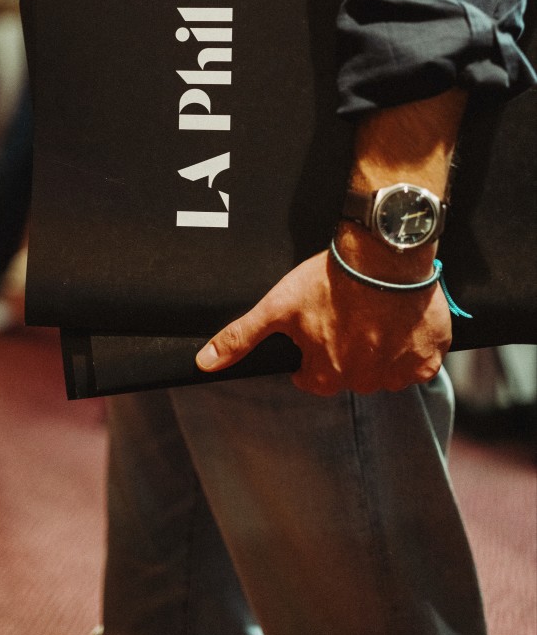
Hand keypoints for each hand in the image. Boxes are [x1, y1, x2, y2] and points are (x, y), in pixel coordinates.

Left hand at [195, 247, 451, 395]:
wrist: (383, 253)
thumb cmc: (328, 279)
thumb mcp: (276, 307)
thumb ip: (240, 338)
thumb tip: (203, 364)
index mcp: (327, 375)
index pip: (313, 378)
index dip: (313, 352)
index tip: (319, 327)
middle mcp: (365, 381)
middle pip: (350, 375)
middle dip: (346, 351)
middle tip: (346, 315)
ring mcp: (401, 371)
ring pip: (385, 372)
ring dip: (380, 352)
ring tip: (373, 315)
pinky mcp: (431, 356)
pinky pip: (420, 365)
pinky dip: (413, 349)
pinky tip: (400, 322)